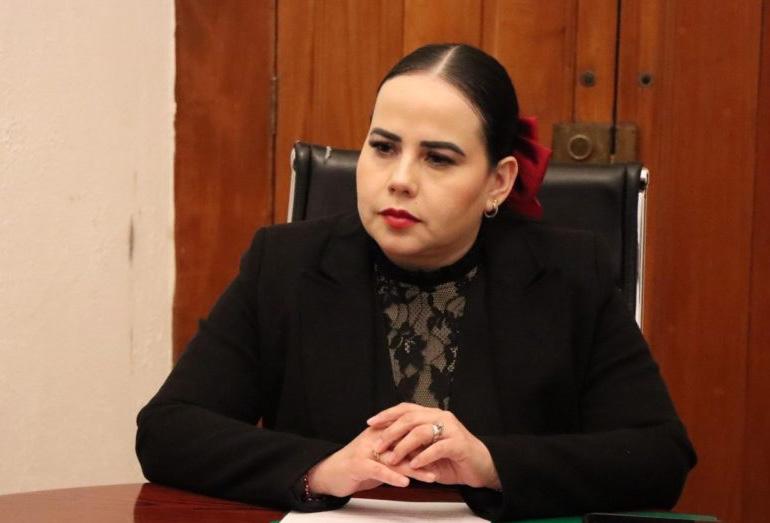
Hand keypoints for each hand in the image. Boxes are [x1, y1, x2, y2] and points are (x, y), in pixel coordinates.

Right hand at [306, 425, 435, 497]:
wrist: (330, 473)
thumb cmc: (358, 466)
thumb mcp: (381, 456)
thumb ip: (399, 453)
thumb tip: (424, 453)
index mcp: (382, 432)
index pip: (408, 433)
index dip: (427, 441)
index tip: (446, 449)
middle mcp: (375, 438)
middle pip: (405, 444)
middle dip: (426, 454)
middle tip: (444, 463)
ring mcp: (366, 450)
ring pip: (395, 458)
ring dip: (415, 468)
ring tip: (431, 477)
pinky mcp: (358, 464)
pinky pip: (379, 470)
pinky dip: (393, 476)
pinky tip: (405, 482)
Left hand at [367, 403, 500, 489]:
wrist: (481, 466)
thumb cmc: (452, 458)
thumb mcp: (427, 451)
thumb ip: (411, 446)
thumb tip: (386, 448)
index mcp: (431, 415)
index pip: (405, 409)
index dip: (387, 414)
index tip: (370, 422)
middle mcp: (440, 417)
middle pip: (410, 418)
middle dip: (391, 432)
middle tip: (377, 445)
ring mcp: (451, 429)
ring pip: (421, 432)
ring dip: (404, 446)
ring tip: (392, 458)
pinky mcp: (459, 444)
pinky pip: (437, 448)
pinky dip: (423, 456)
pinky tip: (414, 464)